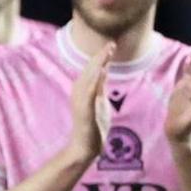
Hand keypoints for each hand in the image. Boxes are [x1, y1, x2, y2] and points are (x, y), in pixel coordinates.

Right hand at [69, 42, 111, 162]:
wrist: (85, 147)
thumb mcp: (99, 101)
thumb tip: (104, 70)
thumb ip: (100, 86)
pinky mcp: (85, 111)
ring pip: (89, 78)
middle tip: (111, 43)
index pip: (92, 70)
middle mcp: (78, 93)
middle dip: (100, 56)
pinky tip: (102, 72)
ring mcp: (81, 102)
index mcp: (82, 90)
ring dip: (97, 65)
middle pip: (90, 70)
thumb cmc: (93, 126)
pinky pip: (90, 94)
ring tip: (106, 52)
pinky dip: (95, 82)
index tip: (111, 45)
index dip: (101, 57)